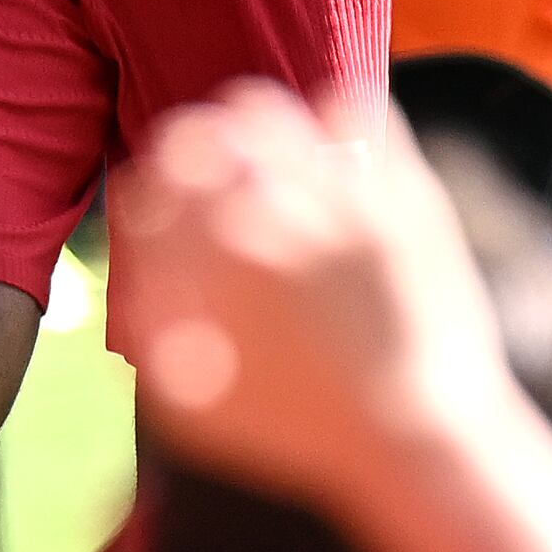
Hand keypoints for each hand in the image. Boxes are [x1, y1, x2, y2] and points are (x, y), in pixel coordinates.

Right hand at [107, 86, 512, 499]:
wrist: (420, 439)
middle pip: (199, 134)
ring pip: (267, 113)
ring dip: (247, 128)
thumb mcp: (190, 410)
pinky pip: (350, 114)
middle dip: (188, 152)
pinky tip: (327, 162)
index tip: (160, 214)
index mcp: (212, 255)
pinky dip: (330, 124)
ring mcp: (340, 194)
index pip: (149, 184)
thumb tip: (131, 278)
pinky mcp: (400, 191)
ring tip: (259, 159)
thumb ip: (147, 336)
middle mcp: (270, 209)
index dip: (147, 198)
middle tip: (202, 177)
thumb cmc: (300, 435)